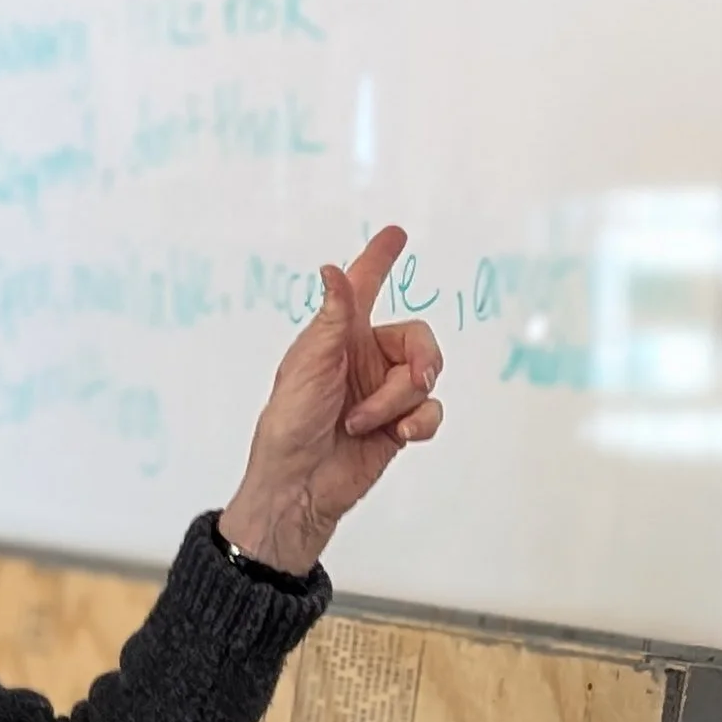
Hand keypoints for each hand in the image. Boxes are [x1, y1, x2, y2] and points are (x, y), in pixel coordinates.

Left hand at [220, 224, 444, 577]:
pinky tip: (398, 434)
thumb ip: (334, 319)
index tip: (396, 234)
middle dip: (418, 362)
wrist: (299, 487)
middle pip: (419, 340)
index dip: (378, 260)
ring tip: (362, 423)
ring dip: (397, 402)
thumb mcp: (309, 366)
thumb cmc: (289, 426)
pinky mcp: (399, 426)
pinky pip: (431, 411)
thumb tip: (331, 269)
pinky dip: (420, 422)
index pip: (364, 289)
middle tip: (410, 382)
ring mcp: (385, 394)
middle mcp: (366, 360)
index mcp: (340, 337)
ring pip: (425, 379)